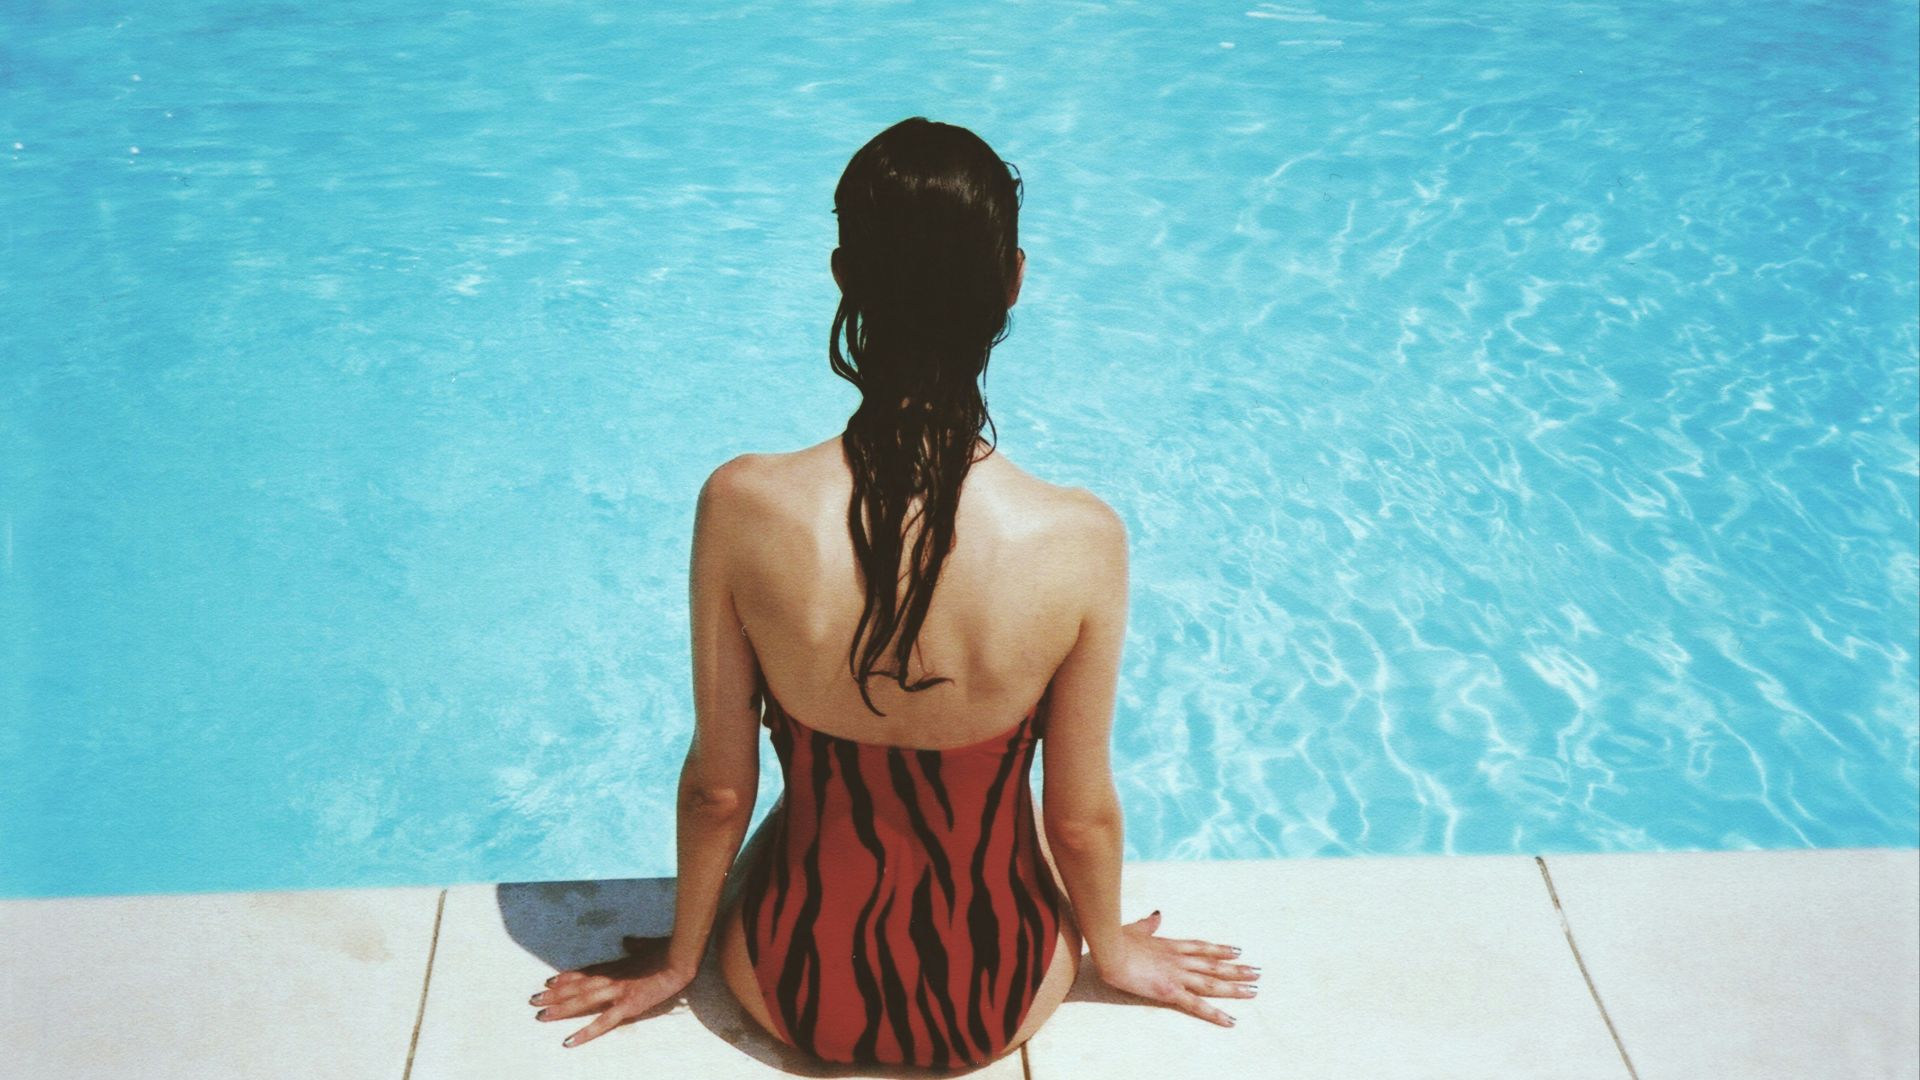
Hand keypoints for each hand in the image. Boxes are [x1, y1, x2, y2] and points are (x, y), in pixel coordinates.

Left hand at [528, 935, 696, 1047]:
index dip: (565, 978)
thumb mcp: (646, 946)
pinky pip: (601, 1022)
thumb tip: (627, 941)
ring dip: (560, 1008)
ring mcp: (616, 991)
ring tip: (541, 1015)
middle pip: (576, 986)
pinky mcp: (627, 1006)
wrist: (679, 960)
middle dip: (553, 994)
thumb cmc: (665, 951)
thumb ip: (634, 945)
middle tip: (533, 1000)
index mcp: (614, 966)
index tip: (548, 982)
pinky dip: (584, 1032)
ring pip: (582, 1001)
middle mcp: (610, 978)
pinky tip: (569, 1040)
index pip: (583, 972)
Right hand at [1091, 910, 1258, 1026]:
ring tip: (1253, 990)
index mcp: (1171, 946)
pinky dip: (1215, 1013)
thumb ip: (1149, 924)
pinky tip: (1230, 1020)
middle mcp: (1180, 959)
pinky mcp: (1170, 991)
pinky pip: (1197, 1005)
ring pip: (1212, 983)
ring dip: (1234, 987)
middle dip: (1237, 969)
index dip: (1221, 950)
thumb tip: (1157, 914)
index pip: (1202, 948)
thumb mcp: (1136, 928)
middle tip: (1258, 972)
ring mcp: (1177, 975)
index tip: (1238, 951)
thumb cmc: (1117, 939)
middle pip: (1214, 965)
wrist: (1110, 950)